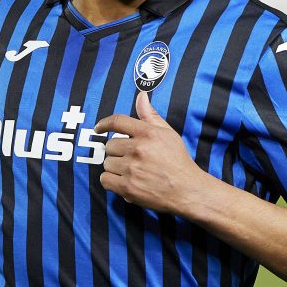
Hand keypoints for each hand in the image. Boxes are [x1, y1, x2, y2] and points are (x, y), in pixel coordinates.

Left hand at [94, 92, 205, 213]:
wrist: (187, 190)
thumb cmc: (178, 160)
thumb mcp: (168, 133)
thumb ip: (150, 115)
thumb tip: (141, 96)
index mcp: (148, 133)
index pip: (117, 122)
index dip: (104, 124)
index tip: (98, 128)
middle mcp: (138, 149)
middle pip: (110, 146)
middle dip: (117, 152)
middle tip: (130, 159)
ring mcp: (132, 169)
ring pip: (107, 163)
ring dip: (115, 168)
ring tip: (131, 171)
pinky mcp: (128, 188)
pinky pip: (105, 180)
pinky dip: (111, 182)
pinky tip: (124, 181)